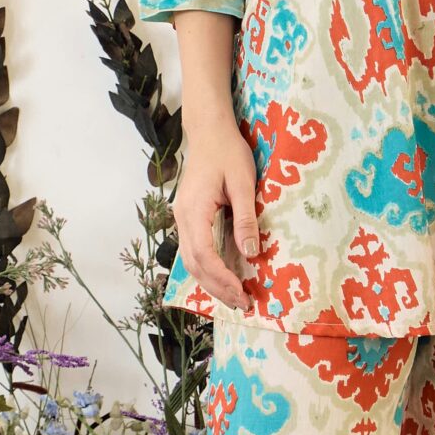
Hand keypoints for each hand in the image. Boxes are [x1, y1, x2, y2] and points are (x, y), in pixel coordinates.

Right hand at [174, 113, 262, 309]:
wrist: (209, 131)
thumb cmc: (228, 152)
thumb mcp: (244, 183)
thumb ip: (246, 218)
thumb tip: (251, 253)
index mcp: (194, 210)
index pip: (204, 255)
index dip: (222, 278)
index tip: (242, 292)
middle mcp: (182, 219)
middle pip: (194, 265)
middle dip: (217, 288)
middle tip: (243, 303)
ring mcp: (183, 219)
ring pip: (191, 261)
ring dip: (211, 282)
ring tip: (234, 297)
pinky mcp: (189, 218)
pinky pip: (195, 251)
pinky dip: (208, 269)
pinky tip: (224, 277)